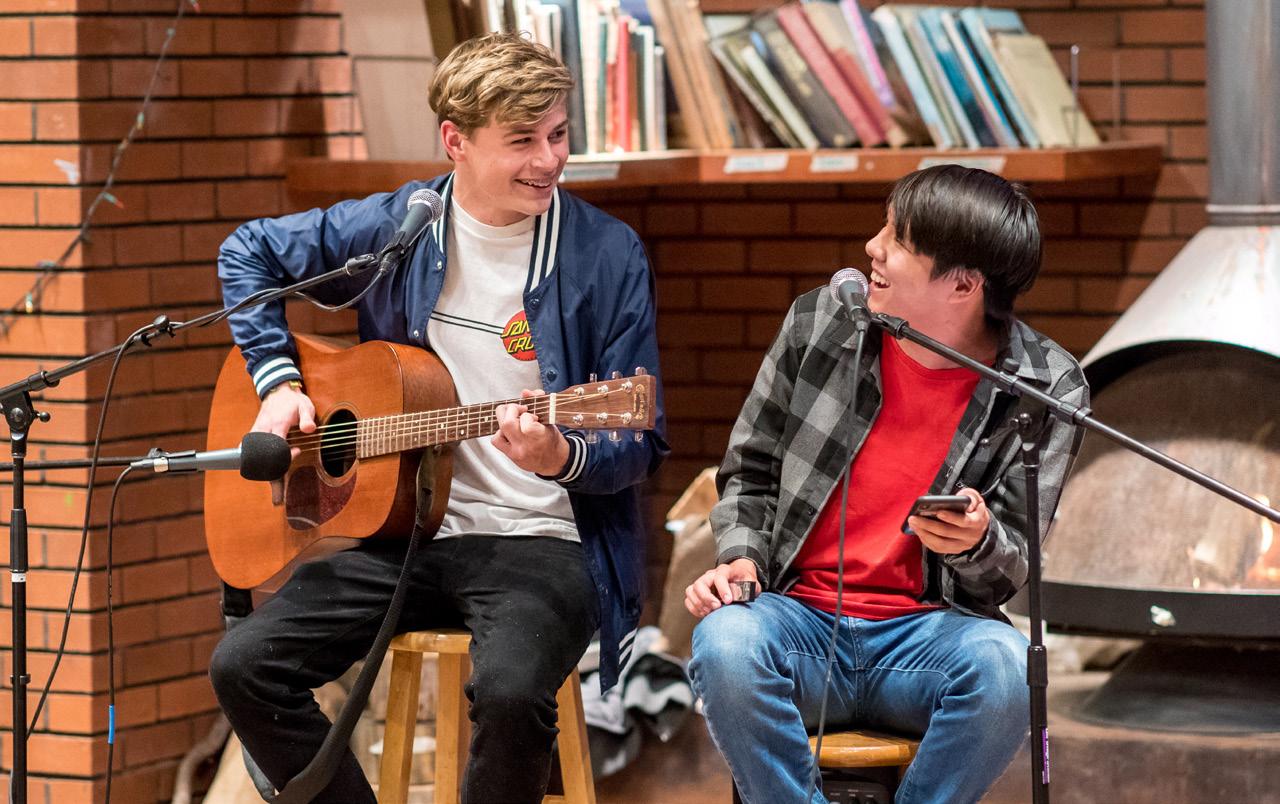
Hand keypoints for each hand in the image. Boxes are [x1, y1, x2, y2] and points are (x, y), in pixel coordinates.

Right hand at [252, 383, 314, 504]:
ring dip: (264, 475)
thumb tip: (310, 430)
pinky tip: (266, 480)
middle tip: (281, 495)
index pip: (276, 445)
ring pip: (254, 459)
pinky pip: (251, 455)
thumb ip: (308, 418)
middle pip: (262, 457)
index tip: (297, 452)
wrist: (277, 391)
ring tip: (276, 497)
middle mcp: (263, 431)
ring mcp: (256, 434)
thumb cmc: (293, 401)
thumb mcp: (305, 405)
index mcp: (277, 424)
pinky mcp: (253, 437)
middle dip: (271, 474)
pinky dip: (257, 468)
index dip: (285, 454)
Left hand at [491, 389, 569, 475]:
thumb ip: (538, 403)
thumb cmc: (552, 439)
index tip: (532, 414)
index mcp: (540, 436)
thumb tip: (525, 392)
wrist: (554, 461)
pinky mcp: (510, 455)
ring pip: (500, 430)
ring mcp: (517, 452)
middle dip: (511, 409)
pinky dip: (500, 432)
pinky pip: (496, 440)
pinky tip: (510, 431)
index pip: (527, 424)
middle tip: (519, 410)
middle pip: (508, 423)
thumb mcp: (550, 420)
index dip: (527, 415)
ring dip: (505, 419)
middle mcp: (526, 446)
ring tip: (515, 419)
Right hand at [684, 558, 759, 617]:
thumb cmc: (745, 579)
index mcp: (725, 570)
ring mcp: (702, 583)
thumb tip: (738, 596)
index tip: (728, 601)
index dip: (722, 589)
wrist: (739, 576)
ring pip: (691, 591)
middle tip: (717, 607)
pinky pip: (688, 599)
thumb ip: (748, 588)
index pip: (719, 577)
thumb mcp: (751, 582)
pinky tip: (705, 613)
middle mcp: (710, 575)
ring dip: (698, 604)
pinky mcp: (697, 592)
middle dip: (706, 598)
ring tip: (710, 612)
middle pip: (700, 583)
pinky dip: (694, 608)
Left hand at [909, 487, 989, 554]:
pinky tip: (917, 530)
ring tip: (912, 523)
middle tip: (913, 517)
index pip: (964, 521)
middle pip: (947, 532)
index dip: (951, 517)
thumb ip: (970, 496)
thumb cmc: (974, 510)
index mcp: (976, 522)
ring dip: (924, 533)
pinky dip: (926, 540)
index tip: (938, 511)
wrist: (981, 529)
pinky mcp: (953, 550)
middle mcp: (969, 536)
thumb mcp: (977, 500)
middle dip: (928, 524)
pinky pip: (937, 548)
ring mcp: (961, 545)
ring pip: (940, 543)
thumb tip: (958, 498)